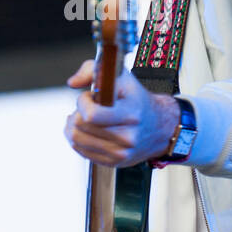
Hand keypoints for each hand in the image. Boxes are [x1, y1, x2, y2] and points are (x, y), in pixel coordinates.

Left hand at [64, 60, 179, 166]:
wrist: (159, 126)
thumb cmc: (136, 98)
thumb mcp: (121, 76)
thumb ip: (93, 69)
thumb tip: (73, 82)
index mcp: (131, 113)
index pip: (91, 115)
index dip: (83, 102)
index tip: (89, 96)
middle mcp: (128, 137)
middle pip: (79, 127)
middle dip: (77, 112)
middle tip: (87, 107)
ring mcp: (121, 153)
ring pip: (76, 139)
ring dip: (74, 126)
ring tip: (85, 118)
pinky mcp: (114, 162)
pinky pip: (81, 151)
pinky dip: (79, 138)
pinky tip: (89, 130)